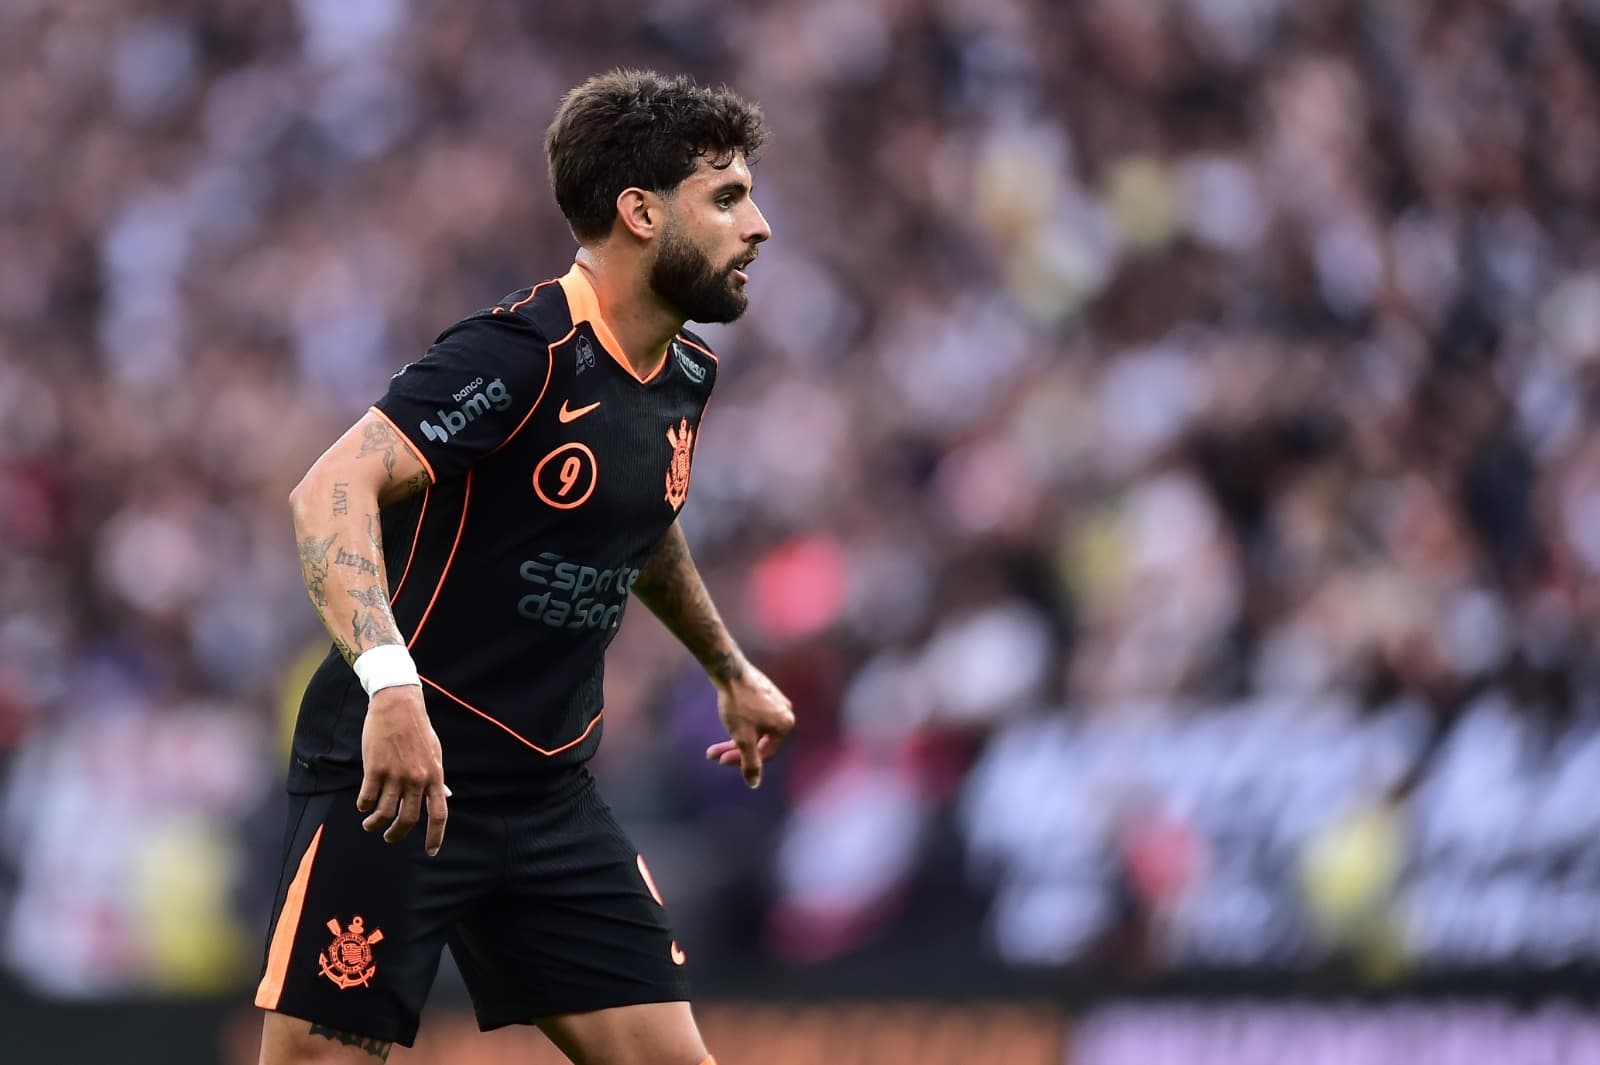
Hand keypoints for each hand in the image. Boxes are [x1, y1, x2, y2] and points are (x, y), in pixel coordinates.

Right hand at [356, 684, 448, 854]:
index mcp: (435, 776)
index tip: (431, 851)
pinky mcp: (375, 769)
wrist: (398, 705)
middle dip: (397, 834)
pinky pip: (367, 798)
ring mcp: (395, 774)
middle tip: (389, 838)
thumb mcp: (435, 753)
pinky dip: (363, 806)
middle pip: (409, 819)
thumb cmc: (418, 729)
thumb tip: (446, 796)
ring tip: (369, 824)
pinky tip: (362, 805)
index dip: (435, 835)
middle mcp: (417, 779)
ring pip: (384, 813)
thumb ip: (438, 778)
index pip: (439, 813)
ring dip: (375, 824)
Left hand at [705, 662, 794, 788]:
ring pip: (754, 729)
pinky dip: (740, 724)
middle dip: (734, 749)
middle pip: (758, 741)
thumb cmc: (738, 704)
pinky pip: (754, 716)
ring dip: (734, 738)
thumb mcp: (743, 738)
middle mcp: (785, 713)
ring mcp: (776, 701)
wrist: (729, 670)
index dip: (742, 761)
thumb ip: (750, 762)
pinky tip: (726, 722)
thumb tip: (754, 784)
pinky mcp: (765, 692)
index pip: (764, 753)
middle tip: (713, 753)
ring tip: (714, 744)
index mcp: (785, 725)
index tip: (720, 760)